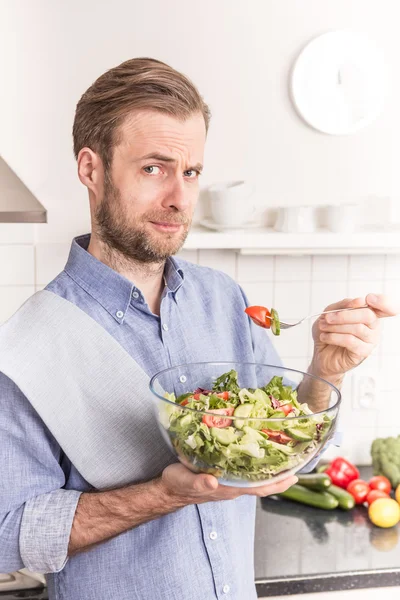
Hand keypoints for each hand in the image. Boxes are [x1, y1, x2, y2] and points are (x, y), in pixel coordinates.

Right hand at [160, 463, 297, 504]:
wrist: (167, 489)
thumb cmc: (177, 485)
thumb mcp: (186, 481)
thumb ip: (200, 483)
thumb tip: (213, 482)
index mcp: (229, 488)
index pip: (260, 488)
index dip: (278, 483)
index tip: (295, 475)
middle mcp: (232, 486)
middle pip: (263, 483)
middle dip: (281, 475)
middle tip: (297, 461)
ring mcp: (228, 482)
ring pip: (255, 476)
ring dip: (269, 468)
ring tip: (282, 455)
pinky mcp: (221, 474)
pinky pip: (243, 470)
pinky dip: (254, 463)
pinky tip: (255, 452)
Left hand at [311, 293, 398, 381]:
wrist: (320, 353)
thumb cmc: (328, 331)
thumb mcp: (331, 312)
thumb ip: (344, 305)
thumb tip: (359, 301)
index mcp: (370, 314)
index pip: (386, 307)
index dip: (382, 302)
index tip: (368, 298)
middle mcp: (374, 327)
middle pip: (368, 315)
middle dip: (345, 315)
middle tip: (328, 318)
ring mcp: (371, 341)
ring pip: (357, 328)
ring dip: (335, 327)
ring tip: (323, 327)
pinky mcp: (363, 352)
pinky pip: (350, 341)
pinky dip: (334, 337)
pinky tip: (325, 337)